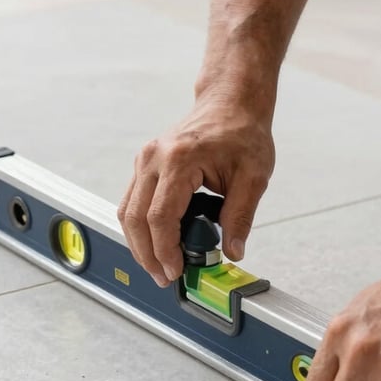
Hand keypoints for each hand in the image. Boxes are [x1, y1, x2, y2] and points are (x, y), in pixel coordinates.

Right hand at [118, 95, 274, 285]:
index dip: (165, 250)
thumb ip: (241, 217)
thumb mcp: (253, 177)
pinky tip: (158, 244)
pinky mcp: (145, 165)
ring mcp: (145, 160)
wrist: (231, 103)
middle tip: (165, 277)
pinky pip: (132, 202)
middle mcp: (154, 158)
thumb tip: (233, 252)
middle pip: (134, 217)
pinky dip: (141, 227)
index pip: (160, 216)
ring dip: (140, 244)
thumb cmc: (242, 132)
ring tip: (160, 266)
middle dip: (147, 254)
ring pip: (126, 211)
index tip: (176, 271)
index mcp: (179, 159)